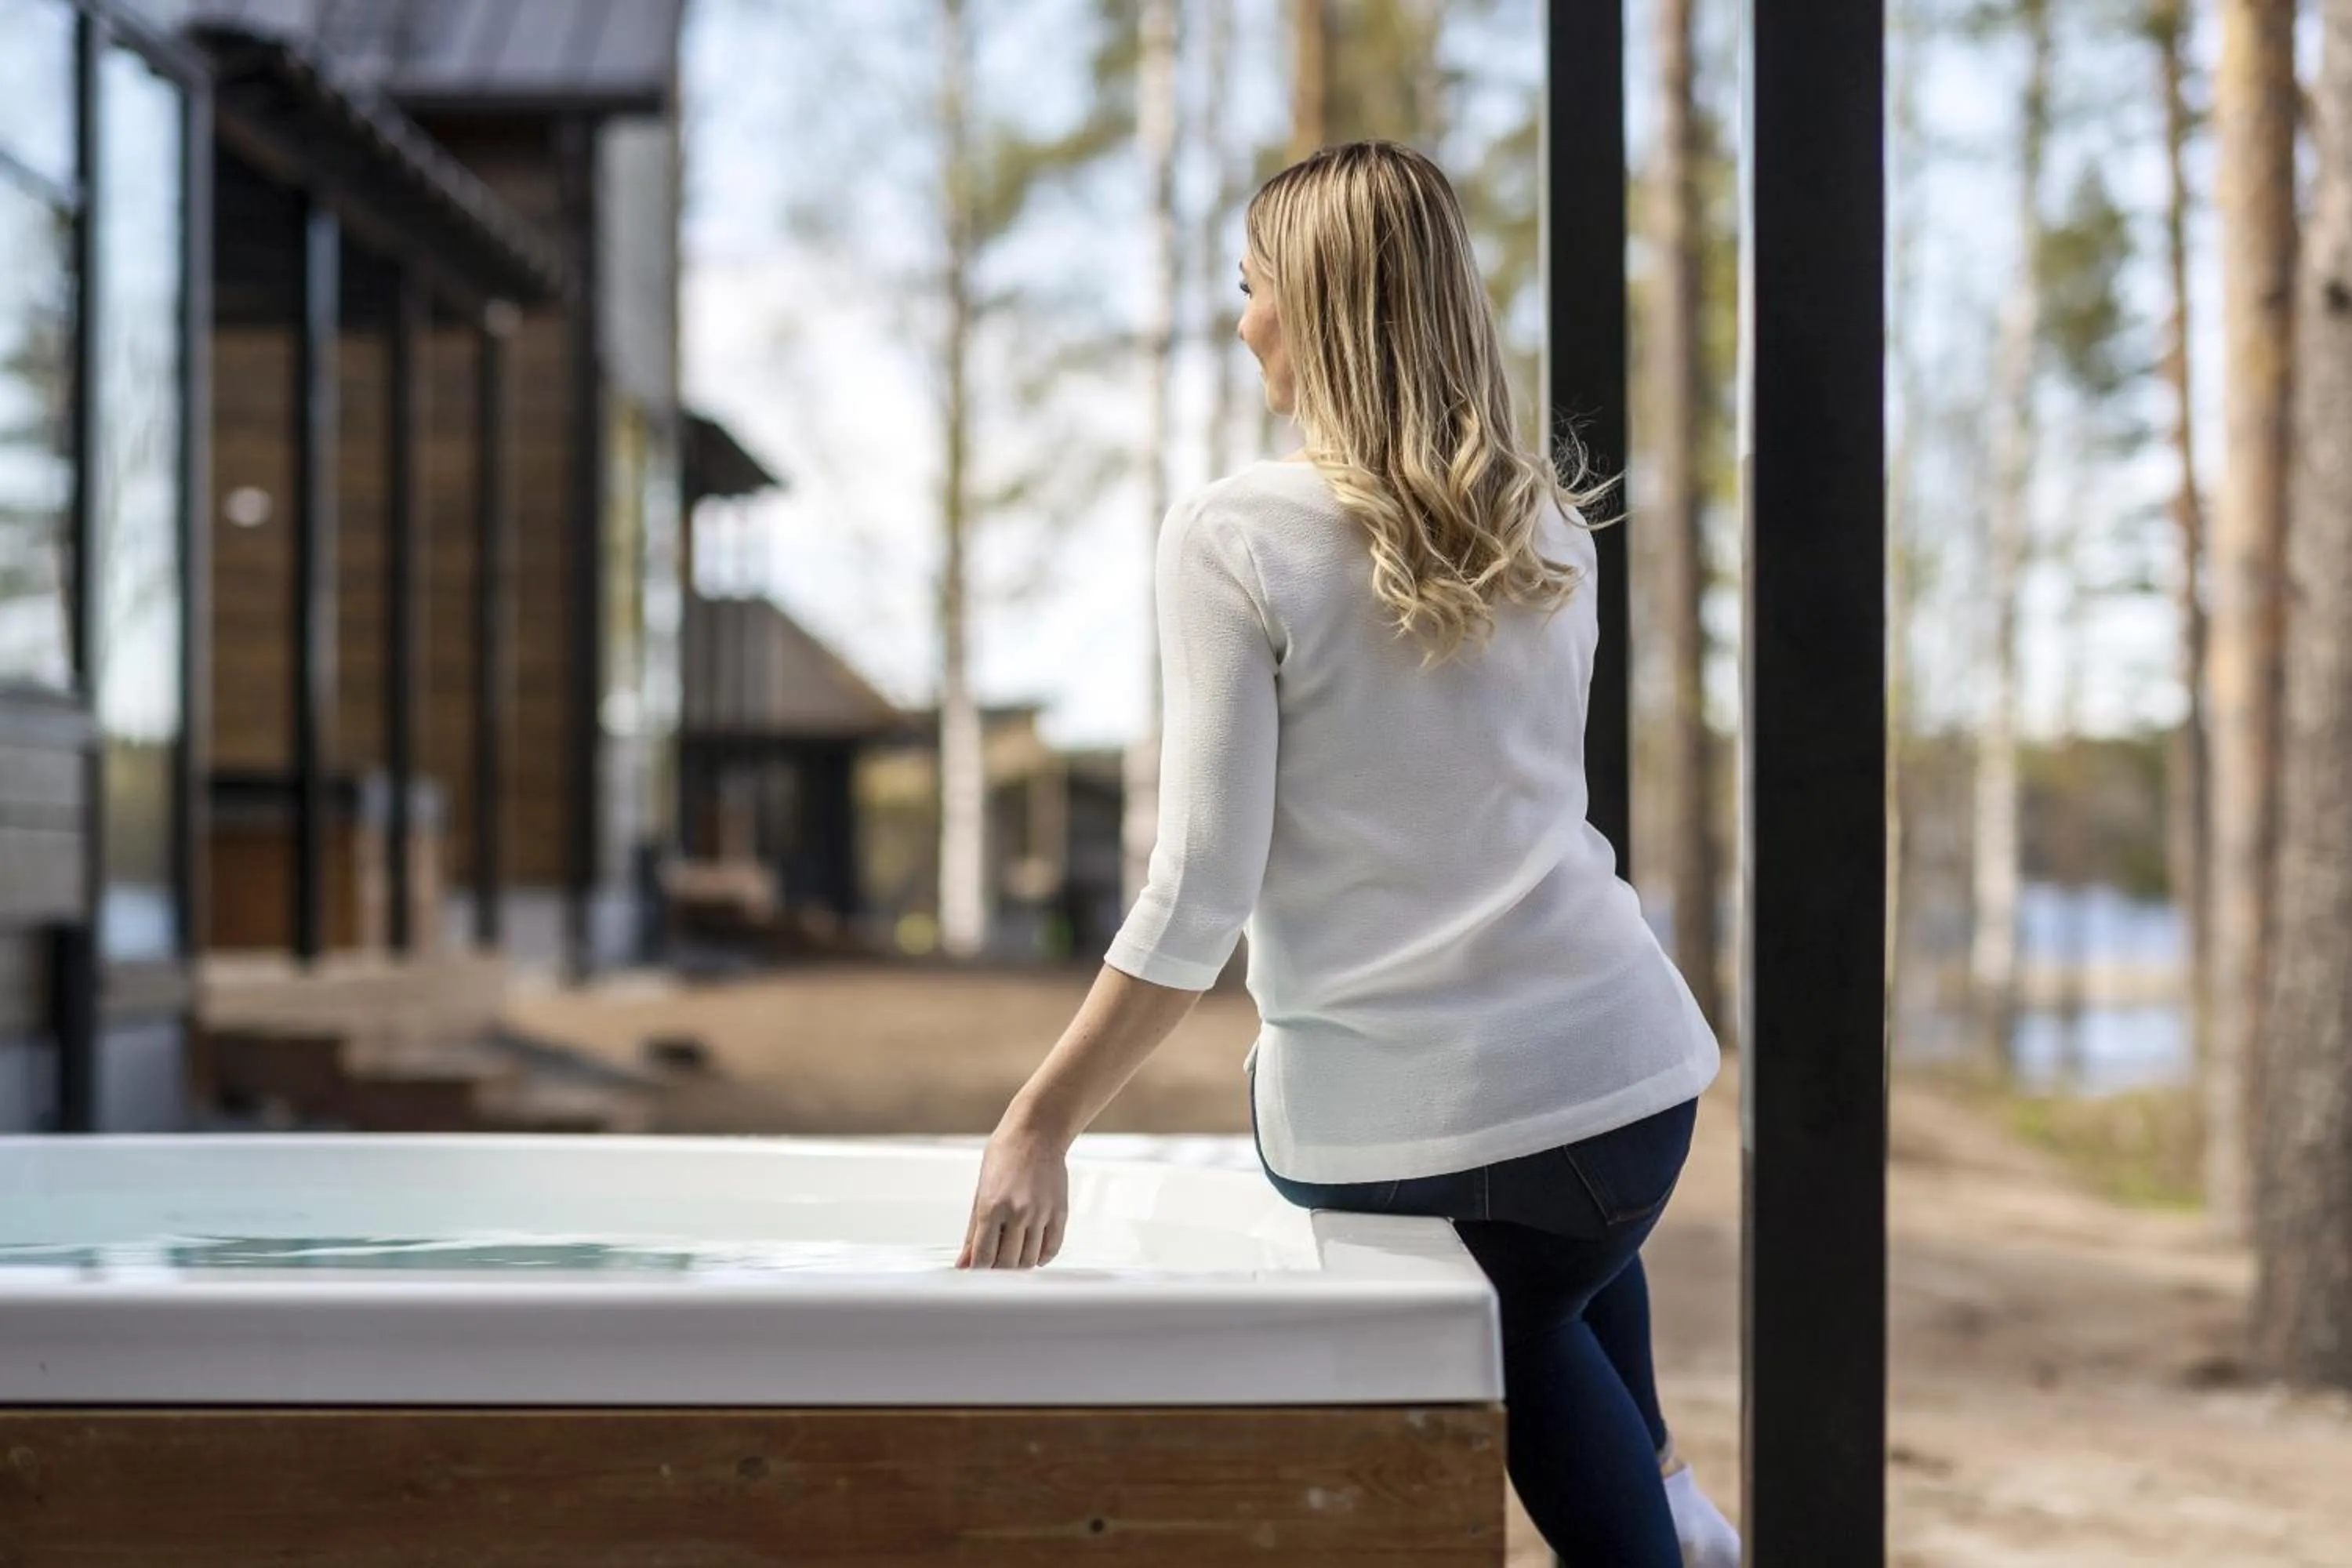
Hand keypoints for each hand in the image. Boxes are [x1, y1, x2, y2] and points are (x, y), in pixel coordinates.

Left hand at [956, 1122, 1069, 1269]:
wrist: (1035, 1134)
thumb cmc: (1003, 1158)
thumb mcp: (980, 1193)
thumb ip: (972, 1232)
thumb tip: (964, 1263)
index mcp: (991, 1207)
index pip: (984, 1257)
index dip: (979, 1270)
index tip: (977, 1271)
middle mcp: (1018, 1212)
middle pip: (1007, 1263)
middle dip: (997, 1270)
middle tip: (993, 1264)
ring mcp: (1041, 1213)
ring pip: (1030, 1260)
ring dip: (1019, 1265)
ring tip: (1012, 1256)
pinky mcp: (1060, 1212)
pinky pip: (1052, 1249)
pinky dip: (1041, 1257)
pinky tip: (1032, 1252)